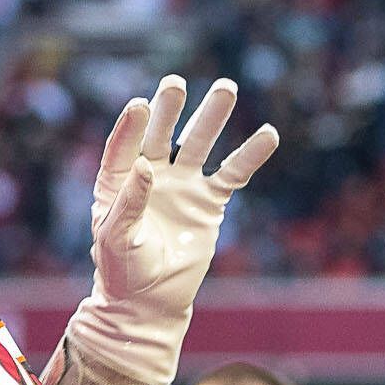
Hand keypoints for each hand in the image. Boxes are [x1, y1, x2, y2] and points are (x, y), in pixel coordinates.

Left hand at [84, 75, 278, 320]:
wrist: (150, 300)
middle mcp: (151, 173)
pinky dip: (249, 155)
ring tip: (226, 88)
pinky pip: (232, 174)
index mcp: (119, 179)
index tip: (140, 106)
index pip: (125, 145)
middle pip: (162, 134)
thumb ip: (129, 202)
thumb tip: (145, 167)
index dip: (131, 127)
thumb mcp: (116, 237)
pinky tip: (268, 135)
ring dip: (211, 117)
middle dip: (169, 109)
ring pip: (198, 144)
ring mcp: (182, 184)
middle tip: (176, 84)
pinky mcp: (209, 201)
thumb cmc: (123, 269)